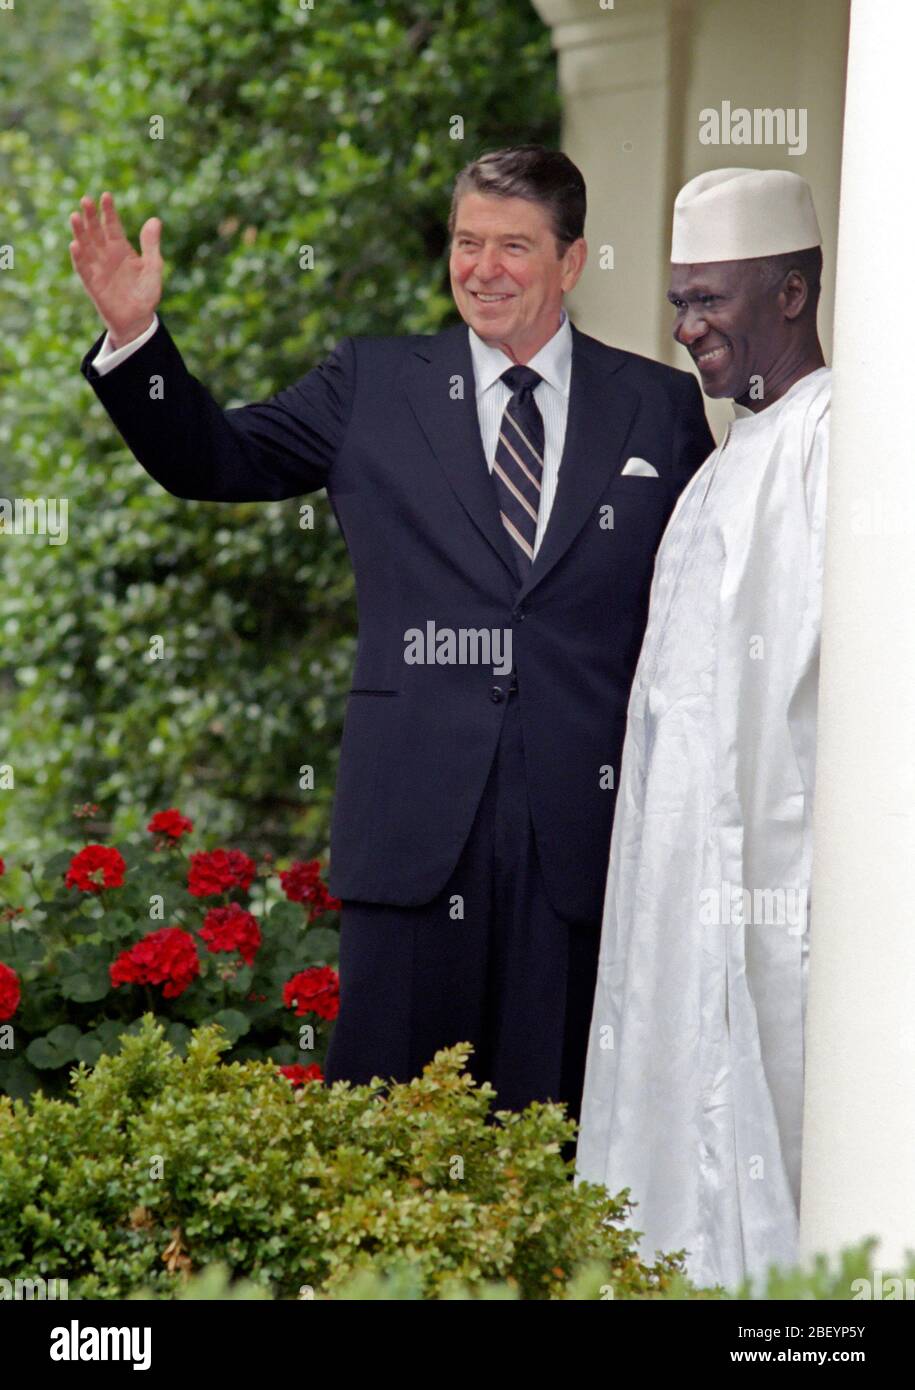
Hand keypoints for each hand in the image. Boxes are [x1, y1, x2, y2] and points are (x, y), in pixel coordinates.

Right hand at [69, 191, 162, 347]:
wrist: (138, 319)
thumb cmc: (146, 293)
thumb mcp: (153, 267)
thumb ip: (151, 245)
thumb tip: (155, 220)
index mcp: (121, 248)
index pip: (112, 225)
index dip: (108, 211)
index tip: (106, 195)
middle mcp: (106, 254)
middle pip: (96, 231)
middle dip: (90, 216)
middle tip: (85, 199)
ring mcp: (97, 268)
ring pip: (85, 246)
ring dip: (80, 232)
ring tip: (75, 216)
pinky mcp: (92, 283)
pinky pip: (83, 268)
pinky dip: (78, 258)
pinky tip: (75, 245)